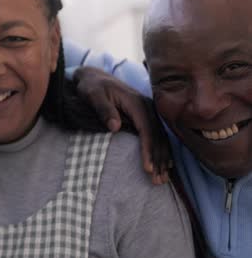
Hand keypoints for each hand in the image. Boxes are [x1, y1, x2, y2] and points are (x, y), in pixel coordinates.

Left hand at [73, 66, 171, 184]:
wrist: (94, 77)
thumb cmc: (92, 87)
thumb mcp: (92, 95)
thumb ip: (103, 109)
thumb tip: (115, 127)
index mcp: (135, 102)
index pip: (147, 129)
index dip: (148, 149)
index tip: (147, 168)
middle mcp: (147, 106)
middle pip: (158, 136)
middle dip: (158, 159)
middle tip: (157, 180)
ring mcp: (148, 111)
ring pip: (161, 137)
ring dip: (163, 158)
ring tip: (162, 179)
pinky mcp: (146, 116)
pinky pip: (158, 135)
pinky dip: (161, 151)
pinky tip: (165, 166)